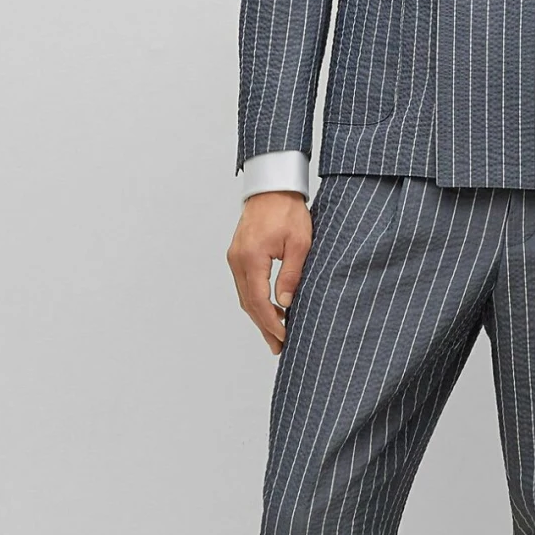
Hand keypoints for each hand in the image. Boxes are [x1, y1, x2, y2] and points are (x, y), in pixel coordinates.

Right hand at [228, 191, 312, 354]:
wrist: (272, 187)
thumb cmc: (288, 210)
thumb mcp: (299, 243)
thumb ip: (291, 273)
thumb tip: (285, 302)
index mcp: (252, 258)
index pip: (259, 301)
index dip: (272, 323)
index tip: (284, 338)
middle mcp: (238, 260)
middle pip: (248, 303)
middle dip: (264, 327)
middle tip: (278, 347)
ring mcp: (235, 257)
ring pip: (244, 296)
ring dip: (259, 316)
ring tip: (275, 335)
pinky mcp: (238, 255)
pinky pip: (245, 285)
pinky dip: (255, 300)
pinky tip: (269, 310)